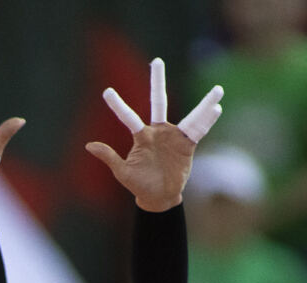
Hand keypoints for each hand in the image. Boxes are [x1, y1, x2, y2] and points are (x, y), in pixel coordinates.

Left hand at [86, 58, 223, 211]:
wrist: (158, 197)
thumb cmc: (138, 184)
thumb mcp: (121, 172)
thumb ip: (108, 156)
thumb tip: (88, 145)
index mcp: (141, 136)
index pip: (128, 117)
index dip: (118, 105)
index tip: (106, 91)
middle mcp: (158, 131)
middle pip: (159, 101)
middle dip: (156, 81)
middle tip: (156, 61)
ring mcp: (174, 136)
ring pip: (189, 115)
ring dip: (204, 104)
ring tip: (218, 90)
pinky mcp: (187, 145)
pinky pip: (198, 131)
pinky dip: (207, 121)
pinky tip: (216, 109)